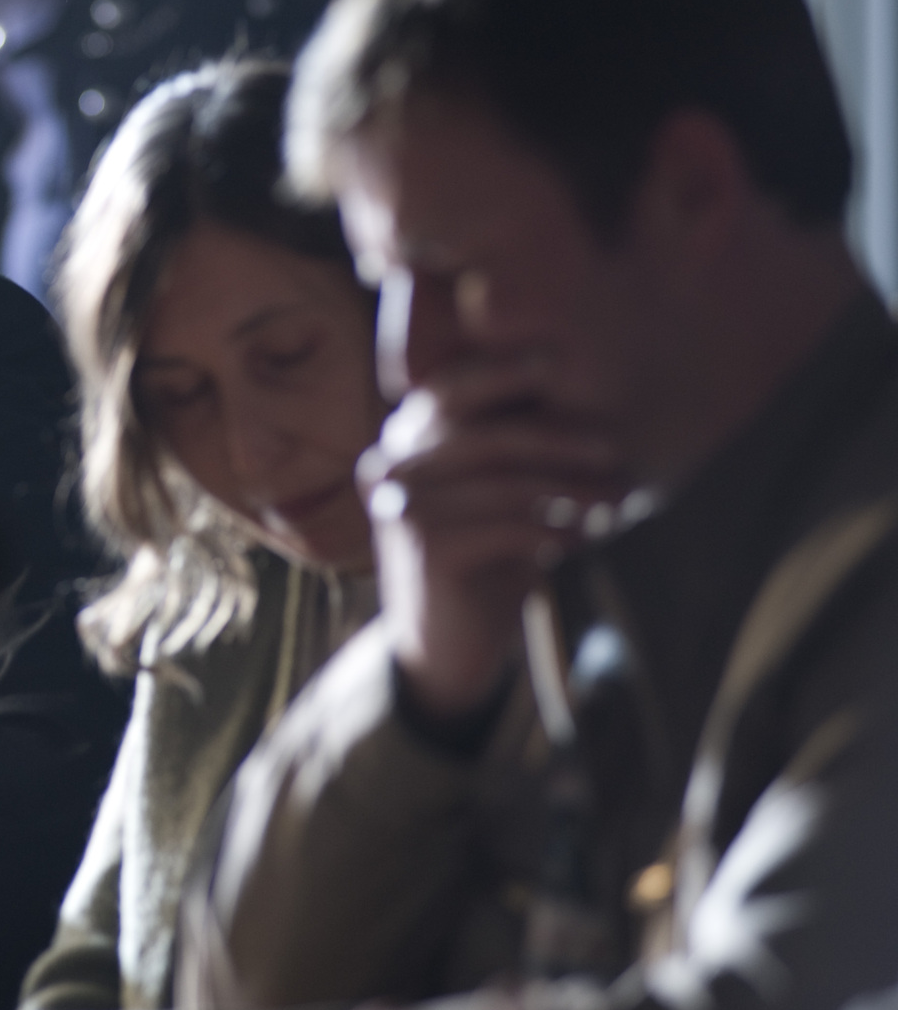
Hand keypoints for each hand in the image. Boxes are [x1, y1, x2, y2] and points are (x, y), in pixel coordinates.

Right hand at [361, 359, 629, 717]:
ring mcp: (402, 508)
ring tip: (619, 500)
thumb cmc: (481, 558)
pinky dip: (551, 531)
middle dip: (556, 437)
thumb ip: (508, 449)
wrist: (444, 647)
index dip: (501, 371)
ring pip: (503, 483)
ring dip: (572, 491)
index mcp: (400, 443)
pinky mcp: (425, 549)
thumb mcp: (491, 494)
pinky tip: (579, 542)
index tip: (558, 362)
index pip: (448, 390)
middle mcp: (390, 468)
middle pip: (483, 434)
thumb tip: (581, 387)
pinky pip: (506, 526)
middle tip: (615, 447)